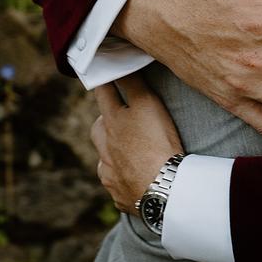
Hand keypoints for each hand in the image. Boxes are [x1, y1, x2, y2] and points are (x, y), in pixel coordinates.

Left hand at [91, 75, 183, 213]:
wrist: (162, 189)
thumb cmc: (157, 143)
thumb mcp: (148, 105)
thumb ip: (133, 85)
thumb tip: (119, 66)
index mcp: (112, 123)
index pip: (104, 94)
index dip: (104, 82)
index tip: (102, 74)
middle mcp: (105, 148)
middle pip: (98, 128)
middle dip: (105, 120)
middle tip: (117, 117)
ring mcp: (110, 173)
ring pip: (104, 158)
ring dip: (111, 151)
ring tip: (126, 150)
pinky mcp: (119, 195)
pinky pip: (116, 183)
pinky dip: (122, 178)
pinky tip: (134, 177)